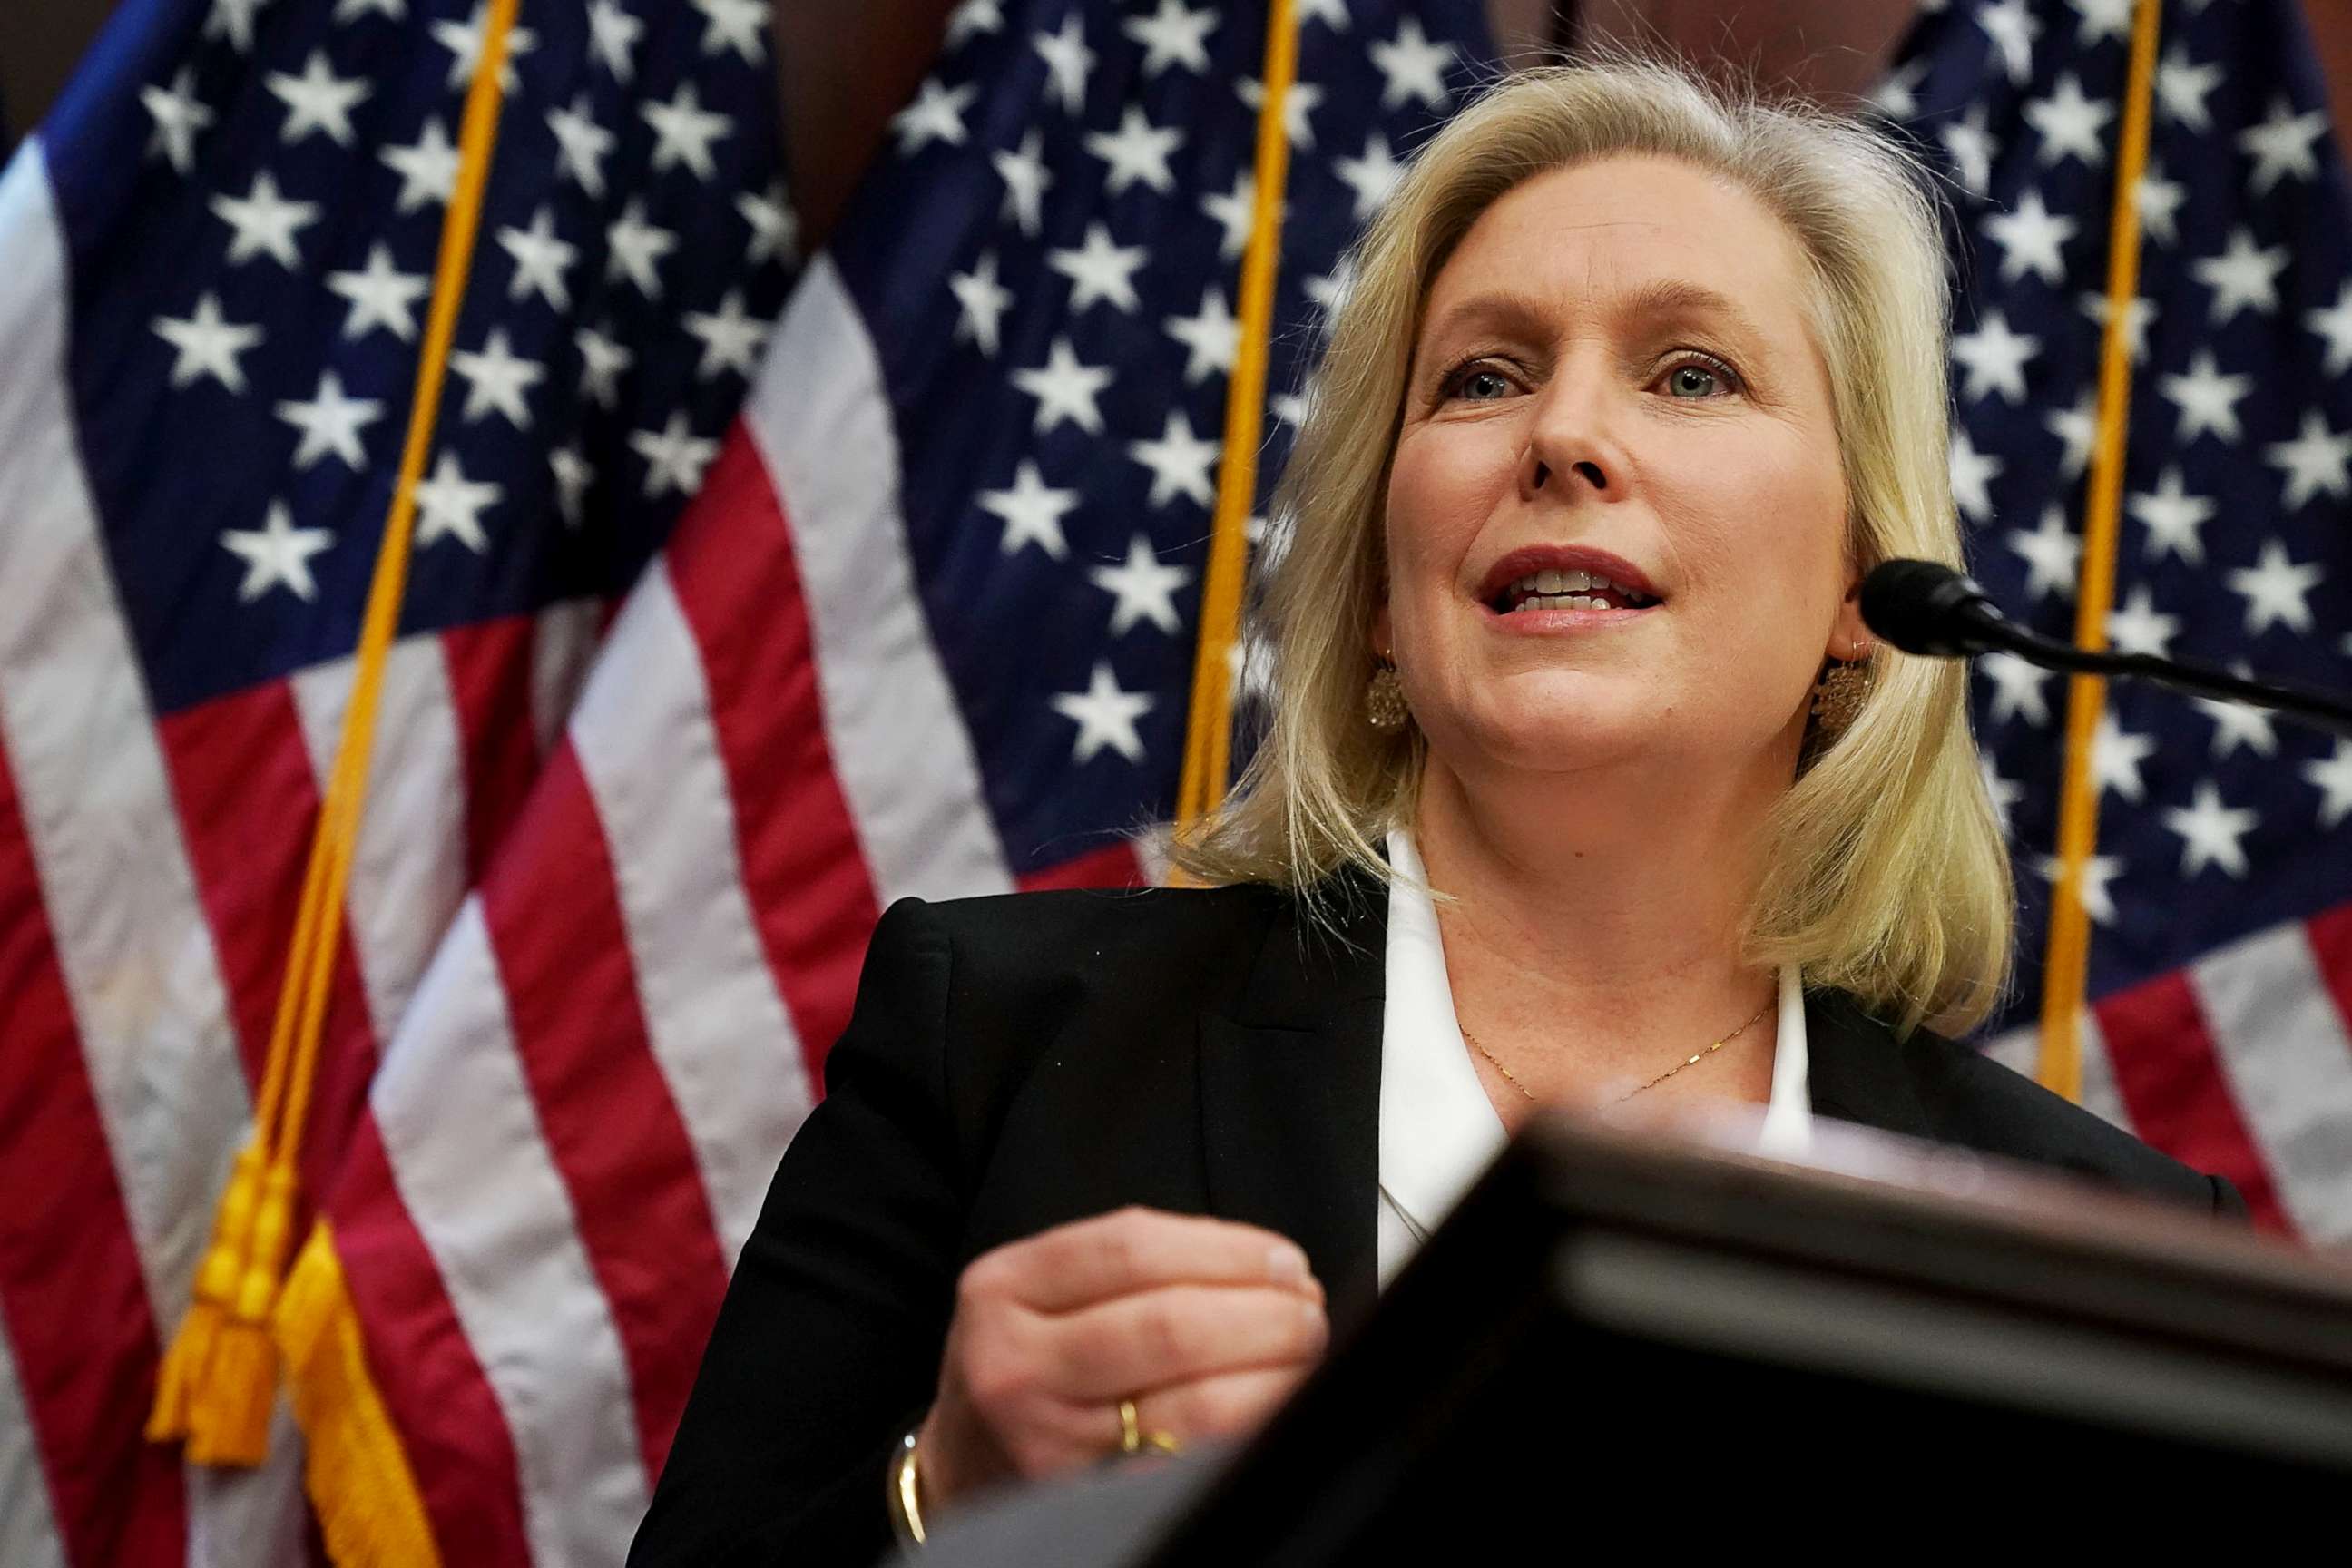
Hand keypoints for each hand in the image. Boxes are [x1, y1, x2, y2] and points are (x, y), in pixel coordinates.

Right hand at [914, 1206, 1328, 1511]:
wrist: (961, 1468)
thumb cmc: (1024, 1365)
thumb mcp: (1039, 1293)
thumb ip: (1130, 1265)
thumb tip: (1266, 1263)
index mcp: (1004, 1289)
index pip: (1134, 1249)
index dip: (1228, 1250)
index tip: (1284, 1258)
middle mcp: (1015, 1365)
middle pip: (1171, 1326)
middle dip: (1265, 1314)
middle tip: (1307, 1310)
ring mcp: (1047, 1443)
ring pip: (1194, 1405)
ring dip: (1273, 1373)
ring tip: (1303, 1353)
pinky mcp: (1081, 1502)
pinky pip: (1191, 1465)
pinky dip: (1250, 1430)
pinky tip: (1276, 1406)